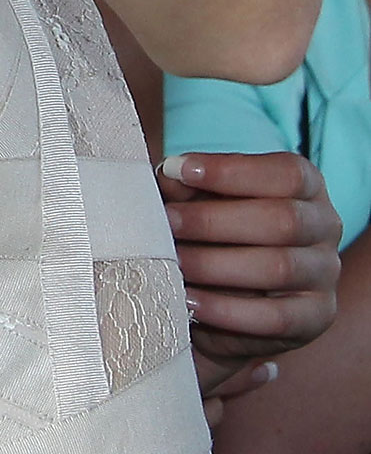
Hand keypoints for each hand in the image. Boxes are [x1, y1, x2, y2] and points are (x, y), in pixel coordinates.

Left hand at [160, 152, 342, 400]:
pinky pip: (276, 317)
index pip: (285, 173)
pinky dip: (227, 310)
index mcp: (305, 186)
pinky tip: (190, 301)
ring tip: (172, 263)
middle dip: (212, 222)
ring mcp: (325, 273)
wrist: (232, 290)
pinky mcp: (316, 316)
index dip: (229, 171)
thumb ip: (187, 186)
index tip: (175, 171)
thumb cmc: (213, 227)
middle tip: (163, 224)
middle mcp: (325, 226)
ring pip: (279, 268)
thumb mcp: (201, 198)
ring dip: (215, 265)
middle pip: (283, 220)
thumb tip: (170, 178)